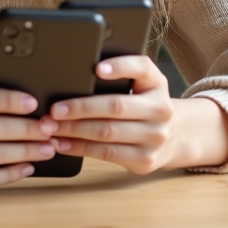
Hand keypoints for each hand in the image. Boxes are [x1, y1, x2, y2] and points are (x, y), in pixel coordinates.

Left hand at [44, 55, 186, 173]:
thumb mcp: (143, 86)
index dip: (120, 67)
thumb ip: (121, 77)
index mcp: (157, 83)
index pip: (141, 68)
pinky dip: (80, 148)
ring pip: (107, 132)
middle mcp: (160, 109)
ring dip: (74, 130)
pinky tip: (63, 143)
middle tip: (54, 109)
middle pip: (115, 106)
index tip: (97, 69)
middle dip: (80, 108)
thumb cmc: (146, 106)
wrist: (176, 137)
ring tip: (51, 127)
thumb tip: (74, 77)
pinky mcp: (144, 160)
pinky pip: (106, 154)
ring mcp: (154, 137)